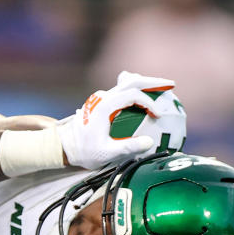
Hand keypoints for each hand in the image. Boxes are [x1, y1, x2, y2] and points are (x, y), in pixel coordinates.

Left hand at [57, 72, 173, 171]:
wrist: (63, 146)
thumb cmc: (82, 151)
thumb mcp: (105, 153)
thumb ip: (127, 148)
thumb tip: (149, 142)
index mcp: (105, 106)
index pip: (132, 95)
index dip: (148, 103)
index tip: (157, 116)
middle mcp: (103, 98)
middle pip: (131, 81)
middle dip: (152, 82)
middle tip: (171, 85)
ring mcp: (101, 98)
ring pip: (126, 83)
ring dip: (144, 84)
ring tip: (161, 88)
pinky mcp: (101, 103)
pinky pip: (121, 91)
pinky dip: (135, 90)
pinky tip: (144, 97)